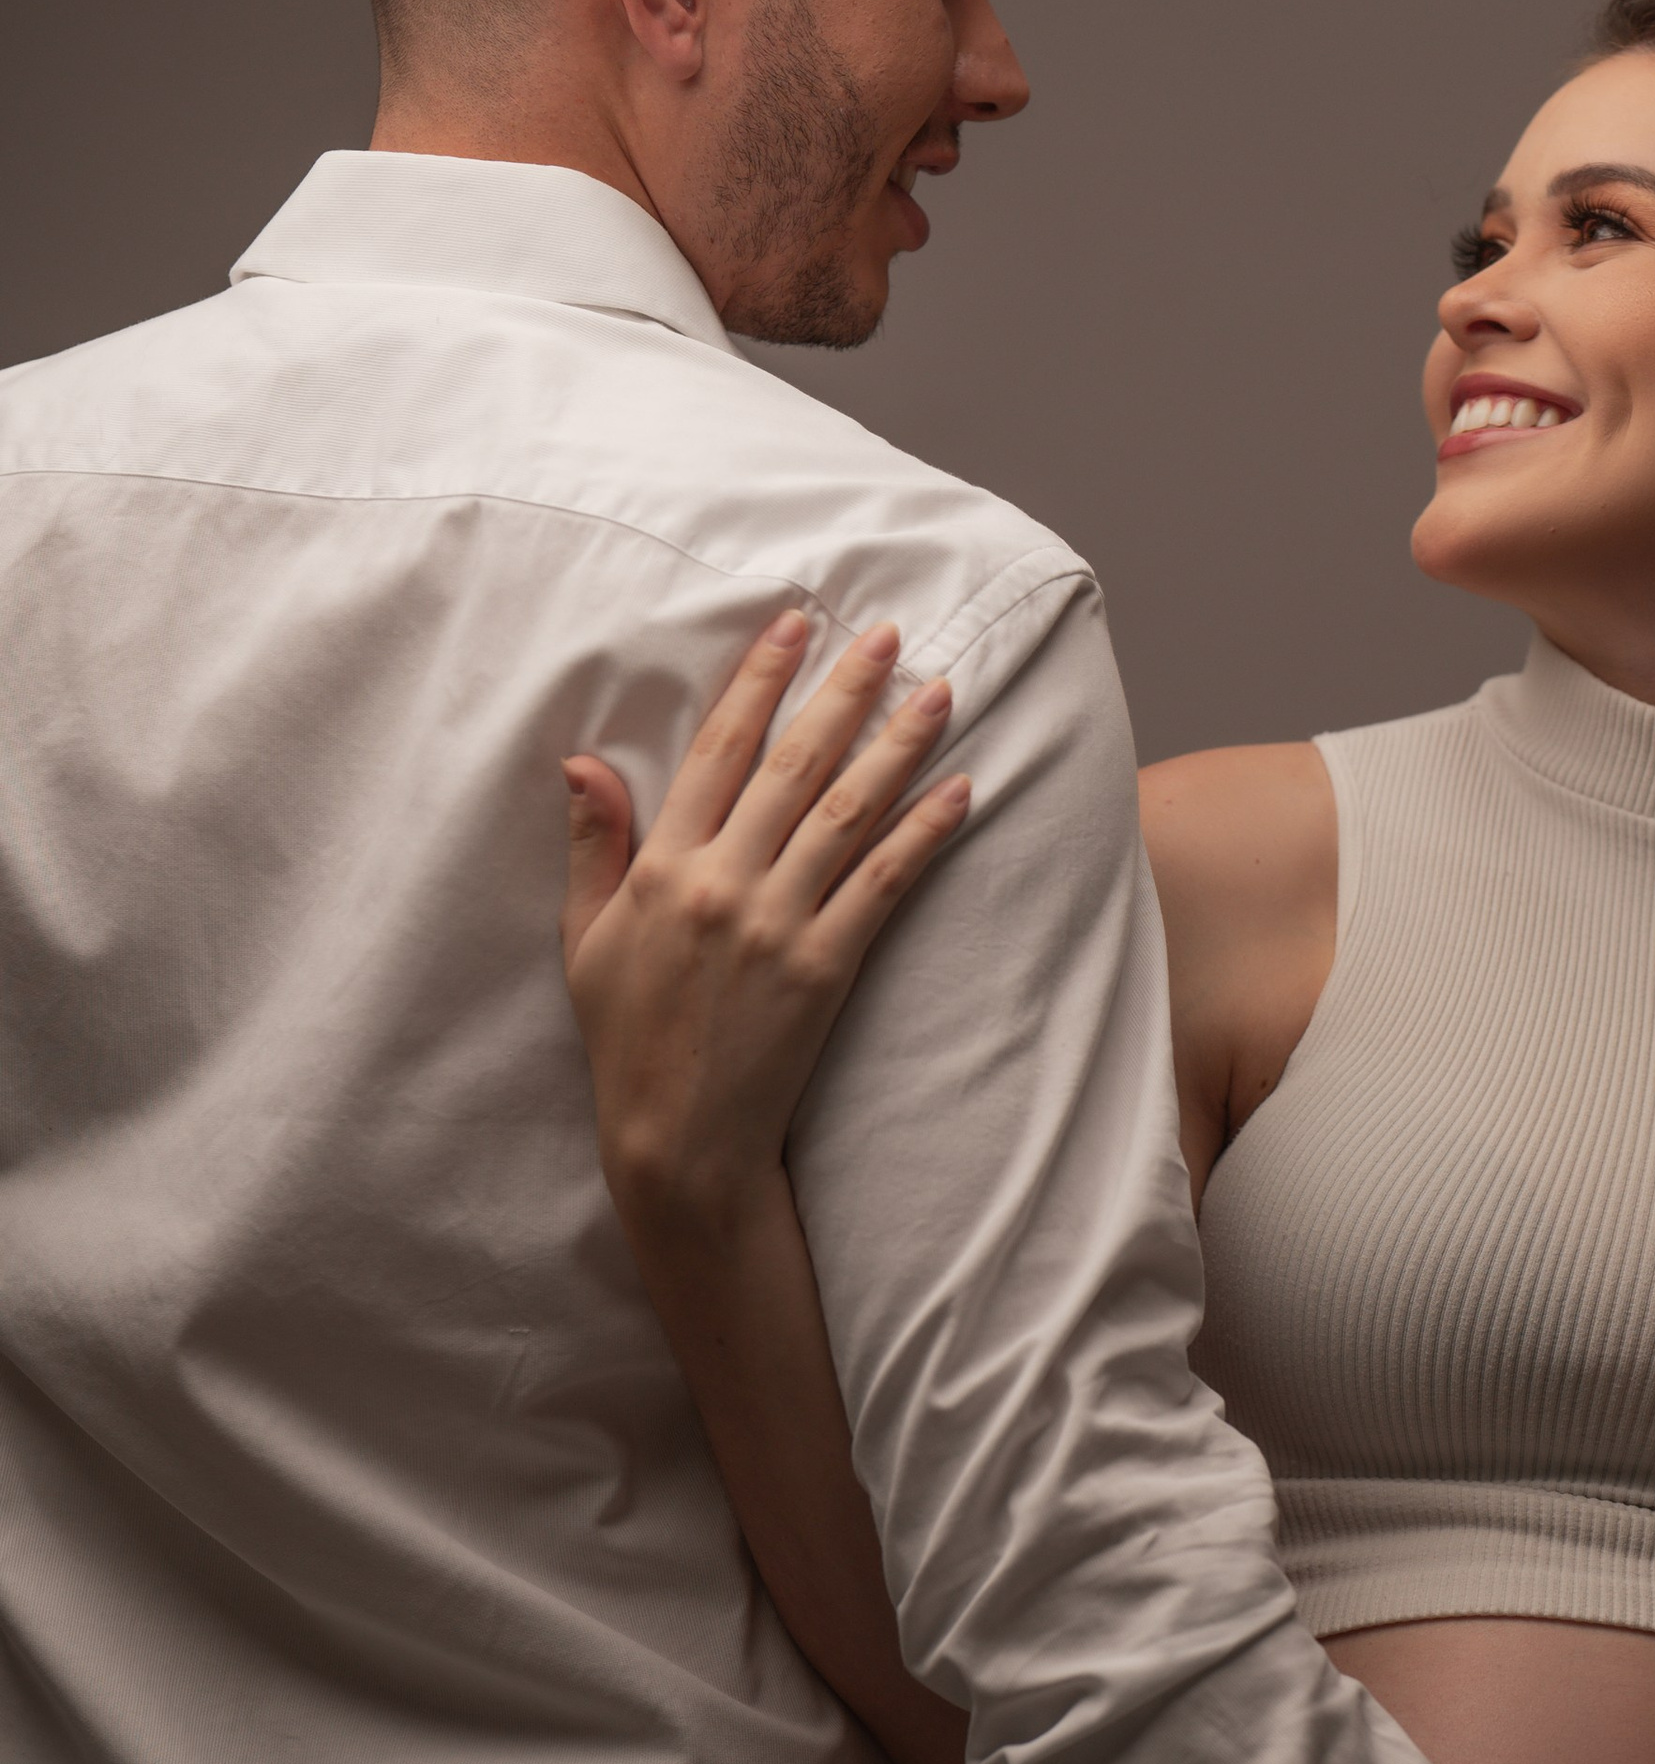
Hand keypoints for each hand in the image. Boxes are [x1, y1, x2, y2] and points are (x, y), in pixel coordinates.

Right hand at [560, 612, 969, 1229]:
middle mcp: (722, 881)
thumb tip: (582, 761)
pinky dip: (926, 832)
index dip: (759, 680)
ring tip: (941, 692)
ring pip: (849, 810)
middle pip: (795, 762)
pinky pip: (886, 883)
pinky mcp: (826, 966)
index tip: (794, 624)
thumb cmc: (628, 1040)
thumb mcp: (585, 939)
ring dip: (900, 744)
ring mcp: (778, 922)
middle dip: (845, 690)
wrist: (677, 1140)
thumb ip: (594, 846)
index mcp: (661, 865)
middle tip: (890, 634)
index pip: (718, 748)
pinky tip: (962, 790)